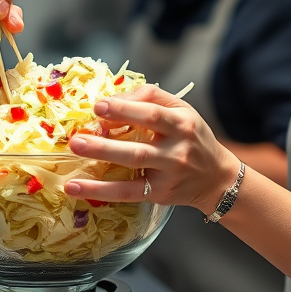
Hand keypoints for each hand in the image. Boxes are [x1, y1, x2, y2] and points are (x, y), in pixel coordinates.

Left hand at [65, 85, 239, 212]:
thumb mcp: (180, 110)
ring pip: (132, 166)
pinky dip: (99, 191)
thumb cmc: (192, 137)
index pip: (152, 113)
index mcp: (182, 123)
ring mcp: (168, 174)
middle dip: (107, 140)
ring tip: (74, 152)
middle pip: (139, 145)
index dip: (124, 109)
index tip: (98, 106)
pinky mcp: (159, 193)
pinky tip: (75, 188)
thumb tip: (112, 99)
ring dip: (100, 159)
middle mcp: (177, 149)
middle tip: (78, 136)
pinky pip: (126, 193)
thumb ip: (150, 98)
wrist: (216, 177)